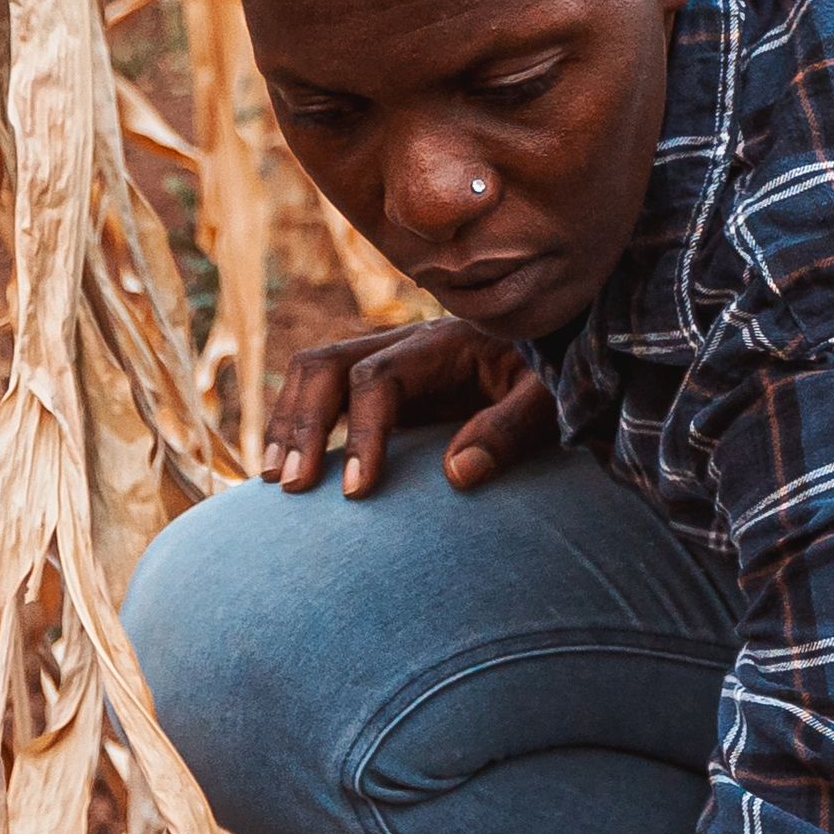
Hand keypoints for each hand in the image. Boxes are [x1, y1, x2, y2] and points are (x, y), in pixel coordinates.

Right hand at [261, 319, 557, 497]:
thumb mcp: (547, 401)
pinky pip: (324, 396)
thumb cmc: (553, 381)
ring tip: (274, 481)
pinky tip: (286, 469)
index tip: (356, 490)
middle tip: (293, 486)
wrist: (559, 357)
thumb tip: (456, 473)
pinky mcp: (384, 389)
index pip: (377, 380)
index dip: (361, 434)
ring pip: (312, 375)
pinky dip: (297, 426)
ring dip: (287, 423)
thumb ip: (510, 430)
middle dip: (302, 424)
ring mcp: (388, 363)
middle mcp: (403, 345)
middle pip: (325, 365)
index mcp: (442, 343)